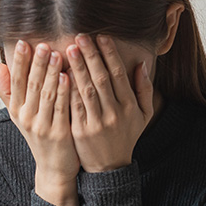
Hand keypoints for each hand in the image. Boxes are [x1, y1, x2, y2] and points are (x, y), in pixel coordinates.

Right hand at [0, 40, 79, 205]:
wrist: (53, 167)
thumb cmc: (40, 136)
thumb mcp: (20, 115)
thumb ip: (9, 91)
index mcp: (16, 110)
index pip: (15, 81)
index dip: (19, 61)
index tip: (23, 42)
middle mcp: (26, 117)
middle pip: (31, 85)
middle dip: (37, 63)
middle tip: (43, 44)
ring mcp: (42, 126)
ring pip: (46, 95)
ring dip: (51, 73)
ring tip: (57, 54)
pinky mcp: (59, 134)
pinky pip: (61, 109)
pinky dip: (64, 92)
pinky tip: (68, 77)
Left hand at [65, 34, 154, 172]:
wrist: (110, 168)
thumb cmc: (126, 136)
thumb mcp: (143, 115)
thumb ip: (144, 89)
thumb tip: (140, 64)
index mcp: (130, 107)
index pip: (119, 75)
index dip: (109, 55)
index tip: (101, 37)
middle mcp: (114, 114)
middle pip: (101, 79)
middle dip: (91, 56)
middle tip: (80, 37)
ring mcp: (96, 123)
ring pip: (86, 91)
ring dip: (77, 68)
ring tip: (69, 50)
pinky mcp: (80, 131)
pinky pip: (74, 106)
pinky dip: (68, 89)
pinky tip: (62, 74)